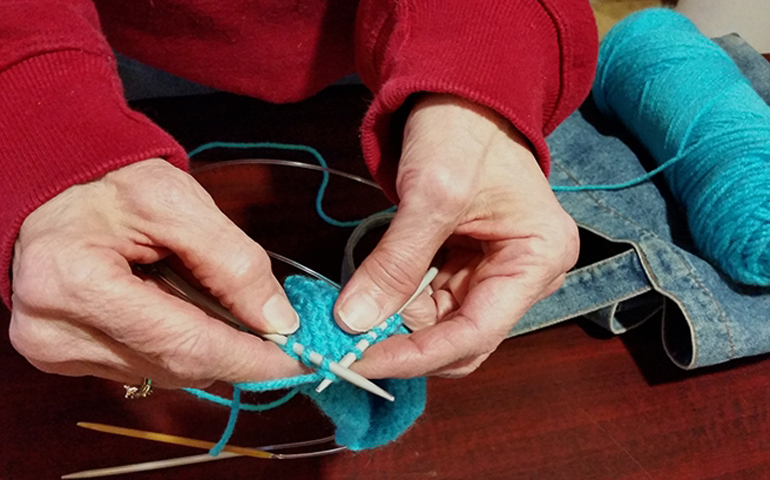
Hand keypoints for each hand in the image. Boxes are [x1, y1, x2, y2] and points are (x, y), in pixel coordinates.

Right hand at [9, 159, 302, 388]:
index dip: (251, 358)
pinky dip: (174, 344)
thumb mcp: (178, 203)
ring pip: (164, 373)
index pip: (185, 344)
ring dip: (203, 344)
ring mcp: (55, 348)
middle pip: (177, 366)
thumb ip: (234, 262)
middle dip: (235, 351)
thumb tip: (278, 322)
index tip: (300, 359)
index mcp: (77, 282)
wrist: (54, 187)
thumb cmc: (111, 183)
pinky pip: (142, 367)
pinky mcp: (62, 356)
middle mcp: (55, 329)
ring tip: (206, 297)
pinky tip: (173, 307)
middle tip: (274, 330)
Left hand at [334, 94, 578, 377]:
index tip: (363, 362)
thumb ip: (396, 262)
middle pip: (462, 339)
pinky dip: (397, 306)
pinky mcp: (468, 268)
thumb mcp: (430, 193)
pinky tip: (368, 300)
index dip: (418, 355)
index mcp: (538, 258)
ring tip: (351, 320)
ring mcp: (496, 274)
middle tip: (349, 349)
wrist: (462, 98)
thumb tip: (352, 322)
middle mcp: (524, 277)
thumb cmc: (461, 131)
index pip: (478, 331)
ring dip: (396, 328)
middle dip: (406, 346)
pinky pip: (430, 304)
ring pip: (441, 327)